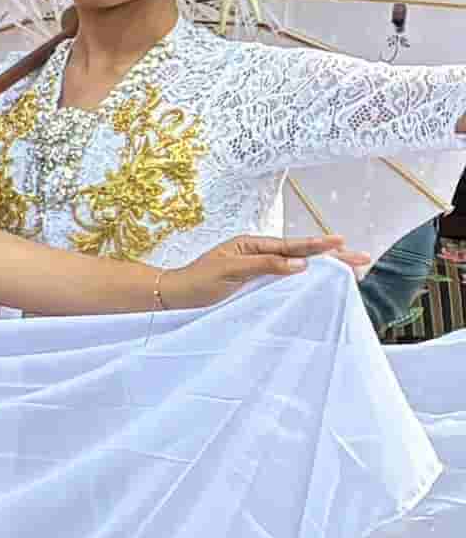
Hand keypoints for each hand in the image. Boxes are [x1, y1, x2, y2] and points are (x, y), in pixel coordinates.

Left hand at [161, 232, 339, 306]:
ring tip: (348, 267)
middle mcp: (257, 253)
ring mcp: (257, 268)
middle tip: (360, 257)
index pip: (291, 246)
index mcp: (251, 245)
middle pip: (299, 253)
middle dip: (329, 255)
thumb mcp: (230, 270)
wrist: (176, 295)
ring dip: (322, 266)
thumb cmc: (198, 281)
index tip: (341, 243)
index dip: (317, 246)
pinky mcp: (255, 283)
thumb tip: (300, 263)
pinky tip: (318, 281)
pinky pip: (285, 279)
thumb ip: (264, 265)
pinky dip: (305, 278)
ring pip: (296, 265)